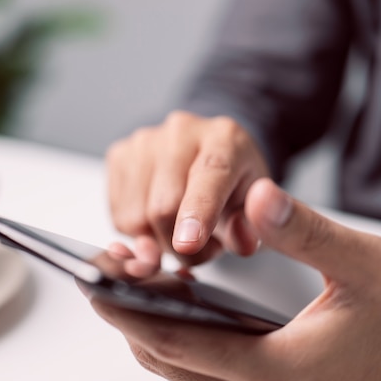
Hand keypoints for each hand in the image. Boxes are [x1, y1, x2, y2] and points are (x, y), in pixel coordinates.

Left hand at [89, 178, 380, 380]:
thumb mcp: (367, 265)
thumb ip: (309, 232)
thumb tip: (258, 197)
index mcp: (274, 367)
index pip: (179, 341)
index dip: (129, 313)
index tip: (95, 286)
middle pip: (165, 360)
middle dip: (125, 319)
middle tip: (98, 279)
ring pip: (176, 368)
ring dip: (142, 328)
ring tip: (122, 285)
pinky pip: (195, 368)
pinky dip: (170, 336)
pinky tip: (167, 301)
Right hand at [106, 111, 268, 264]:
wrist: (208, 161)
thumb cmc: (234, 187)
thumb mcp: (258, 211)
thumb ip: (260, 228)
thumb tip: (244, 239)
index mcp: (225, 138)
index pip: (210, 173)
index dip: (198, 212)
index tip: (188, 244)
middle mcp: (182, 131)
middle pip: (164, 206)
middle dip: (179, 246)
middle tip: (200, 248)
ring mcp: (145, 141)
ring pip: (136, 216)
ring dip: (157, 241)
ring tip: (179, 230)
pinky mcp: (119, 155)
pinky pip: (119, 216)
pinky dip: (138, 233)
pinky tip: (157, 221)